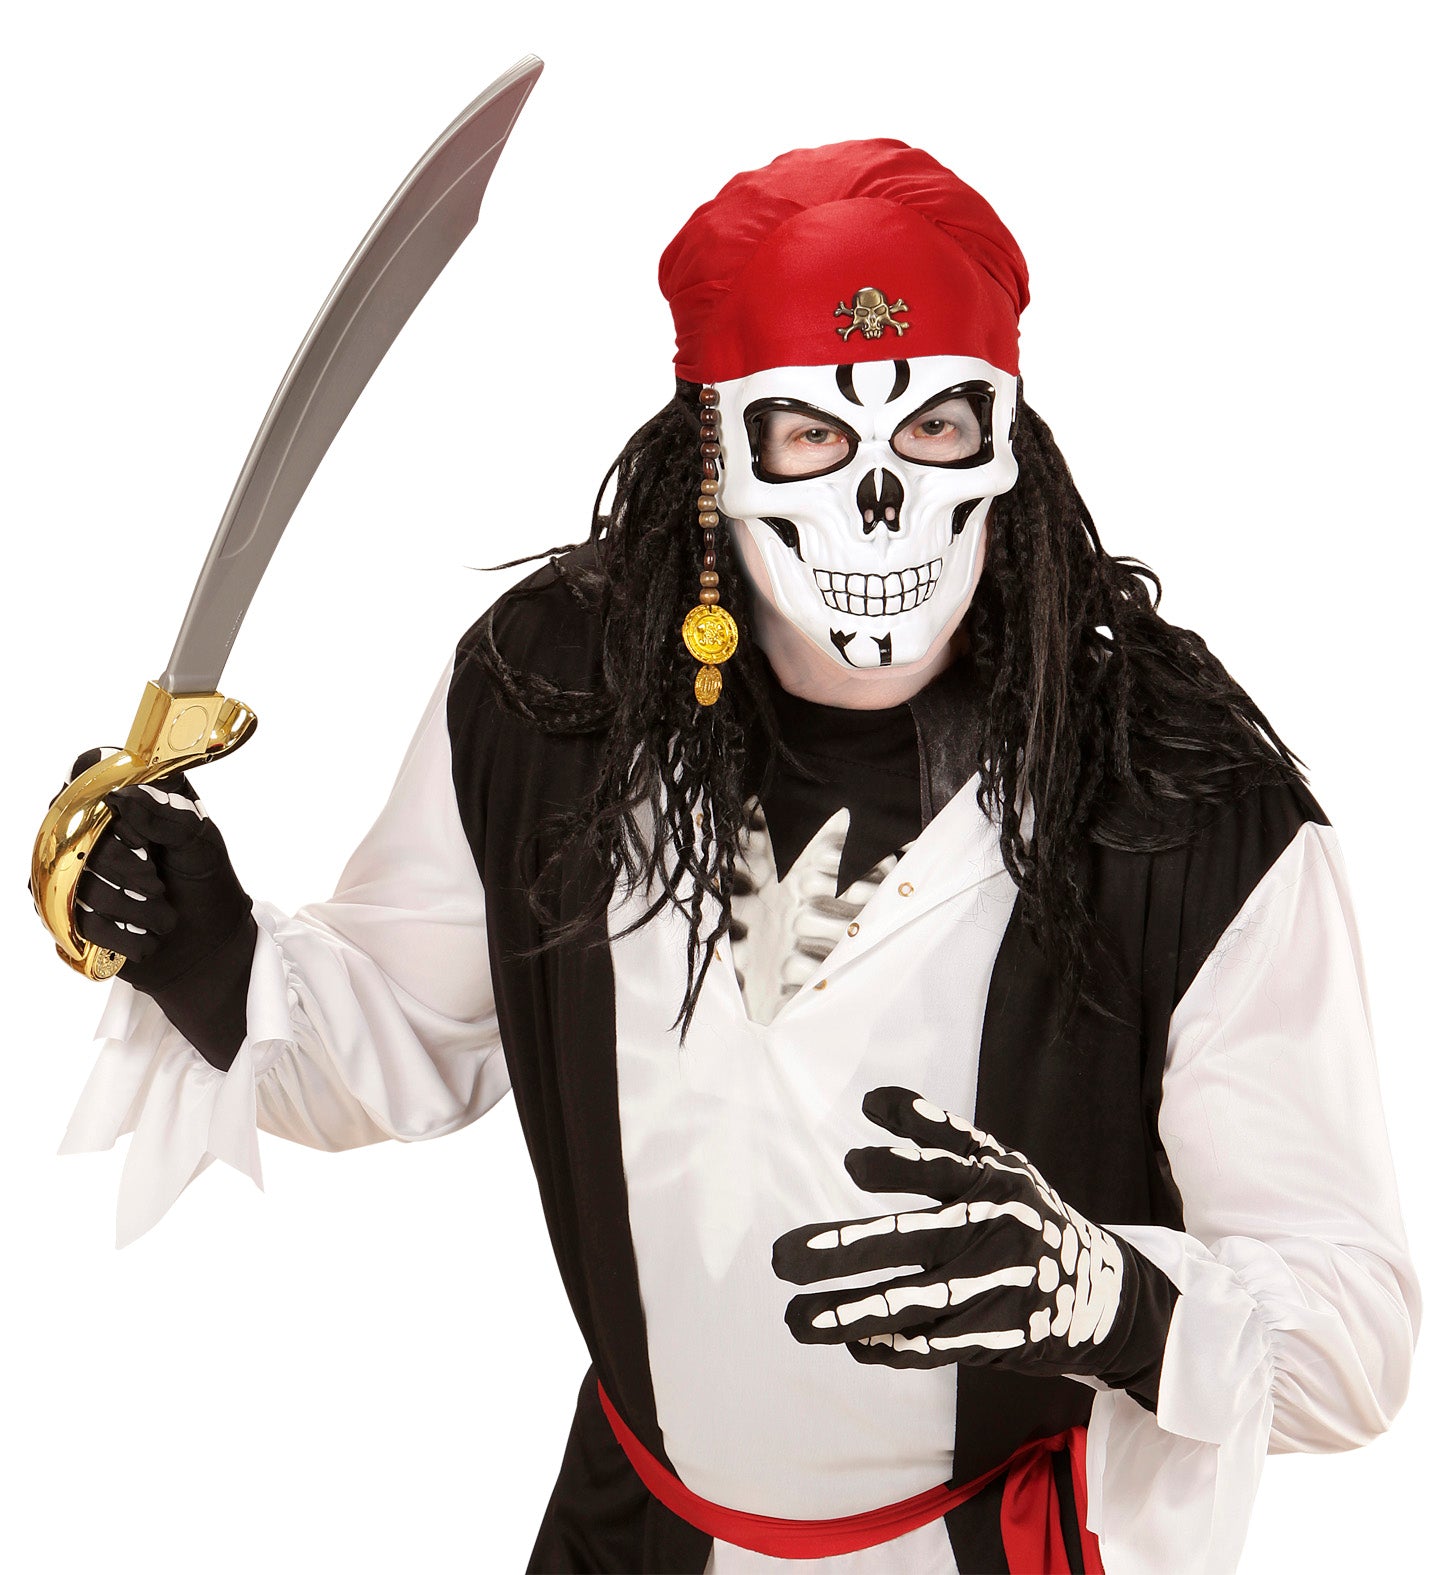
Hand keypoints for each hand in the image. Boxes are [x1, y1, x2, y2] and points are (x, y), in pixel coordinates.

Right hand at [65, 750, 254, 1069]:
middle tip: (156, 884)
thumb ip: (166, 816)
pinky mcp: (77, 918)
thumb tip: (120, 797)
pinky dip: (123, 936)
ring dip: (131, 907)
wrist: (212, 946)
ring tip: (165, 917)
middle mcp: (95, 835)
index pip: (87, 779)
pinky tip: (149, 941)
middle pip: (78, 837)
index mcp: (127, 805)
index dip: (105, 803)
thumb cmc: (208, 883)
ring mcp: (80, 877)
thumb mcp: (201, 842)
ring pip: (79, 884)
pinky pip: (81, 923)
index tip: (138, 836)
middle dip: (124, 867)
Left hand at [772, 1086, 1171, 1386]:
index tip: (853, 1166)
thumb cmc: (1028, 1213)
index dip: (898, 1164)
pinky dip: (892, 1346)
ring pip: (910, 1302)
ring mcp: (993, 1288)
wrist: (1105, 1290)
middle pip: (906, 1241)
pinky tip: (853, 1343)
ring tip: (796, 1318)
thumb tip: (870, 1101)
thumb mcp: (998, 1162)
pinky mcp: (998, 1336)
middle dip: (838, 1250)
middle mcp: (989, 1232)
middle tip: (780, 1257)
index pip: (939, 1167)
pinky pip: (935, 1345)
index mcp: (990, 1182)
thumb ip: (936, 1132)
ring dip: (848, 1313)